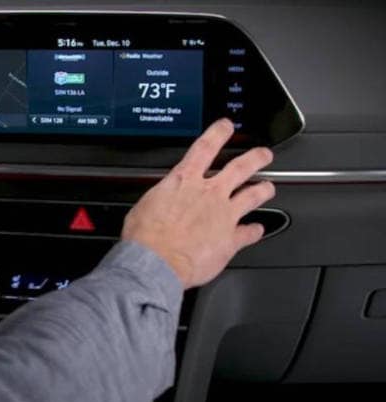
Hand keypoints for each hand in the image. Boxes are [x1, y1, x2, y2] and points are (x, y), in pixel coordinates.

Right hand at [122, 119, 275, 288]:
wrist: (156, 261)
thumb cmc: (146, 236)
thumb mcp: (145, 206)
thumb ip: (161, 198)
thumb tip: (161, 199)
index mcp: (185, 182)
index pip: (206, 148)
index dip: (218, 133)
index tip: (226, 126)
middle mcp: (209, 194)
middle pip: (240, 168)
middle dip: (255, 158)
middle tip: (263, 154)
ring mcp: (224, 215)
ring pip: (253, 195)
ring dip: (264, 189)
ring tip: (268, 187)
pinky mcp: (231, 239)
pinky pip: (249, 233)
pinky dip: (255, 231)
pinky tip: (257, 230)